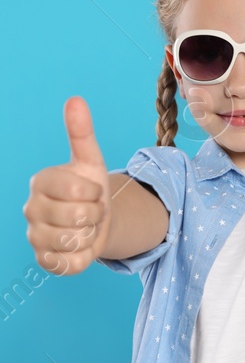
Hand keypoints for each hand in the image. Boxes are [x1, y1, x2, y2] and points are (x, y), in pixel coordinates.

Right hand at [24, 98, 111, 274]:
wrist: (95, 220)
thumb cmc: (91, 187)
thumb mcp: (91, 159)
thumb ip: (81, 131)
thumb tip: (75, 100)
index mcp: (41, 181)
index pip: (78, 190)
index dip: (95, 192)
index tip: (92, 190)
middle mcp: (31, 209)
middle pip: (79, 217)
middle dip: (96, 214)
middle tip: (91, 210)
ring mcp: (34, 236)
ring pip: (76, 240)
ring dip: (91, 234)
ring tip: (86, 226)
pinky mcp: (43, 260)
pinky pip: (71, 263)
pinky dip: (84, 256)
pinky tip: (79, 245)